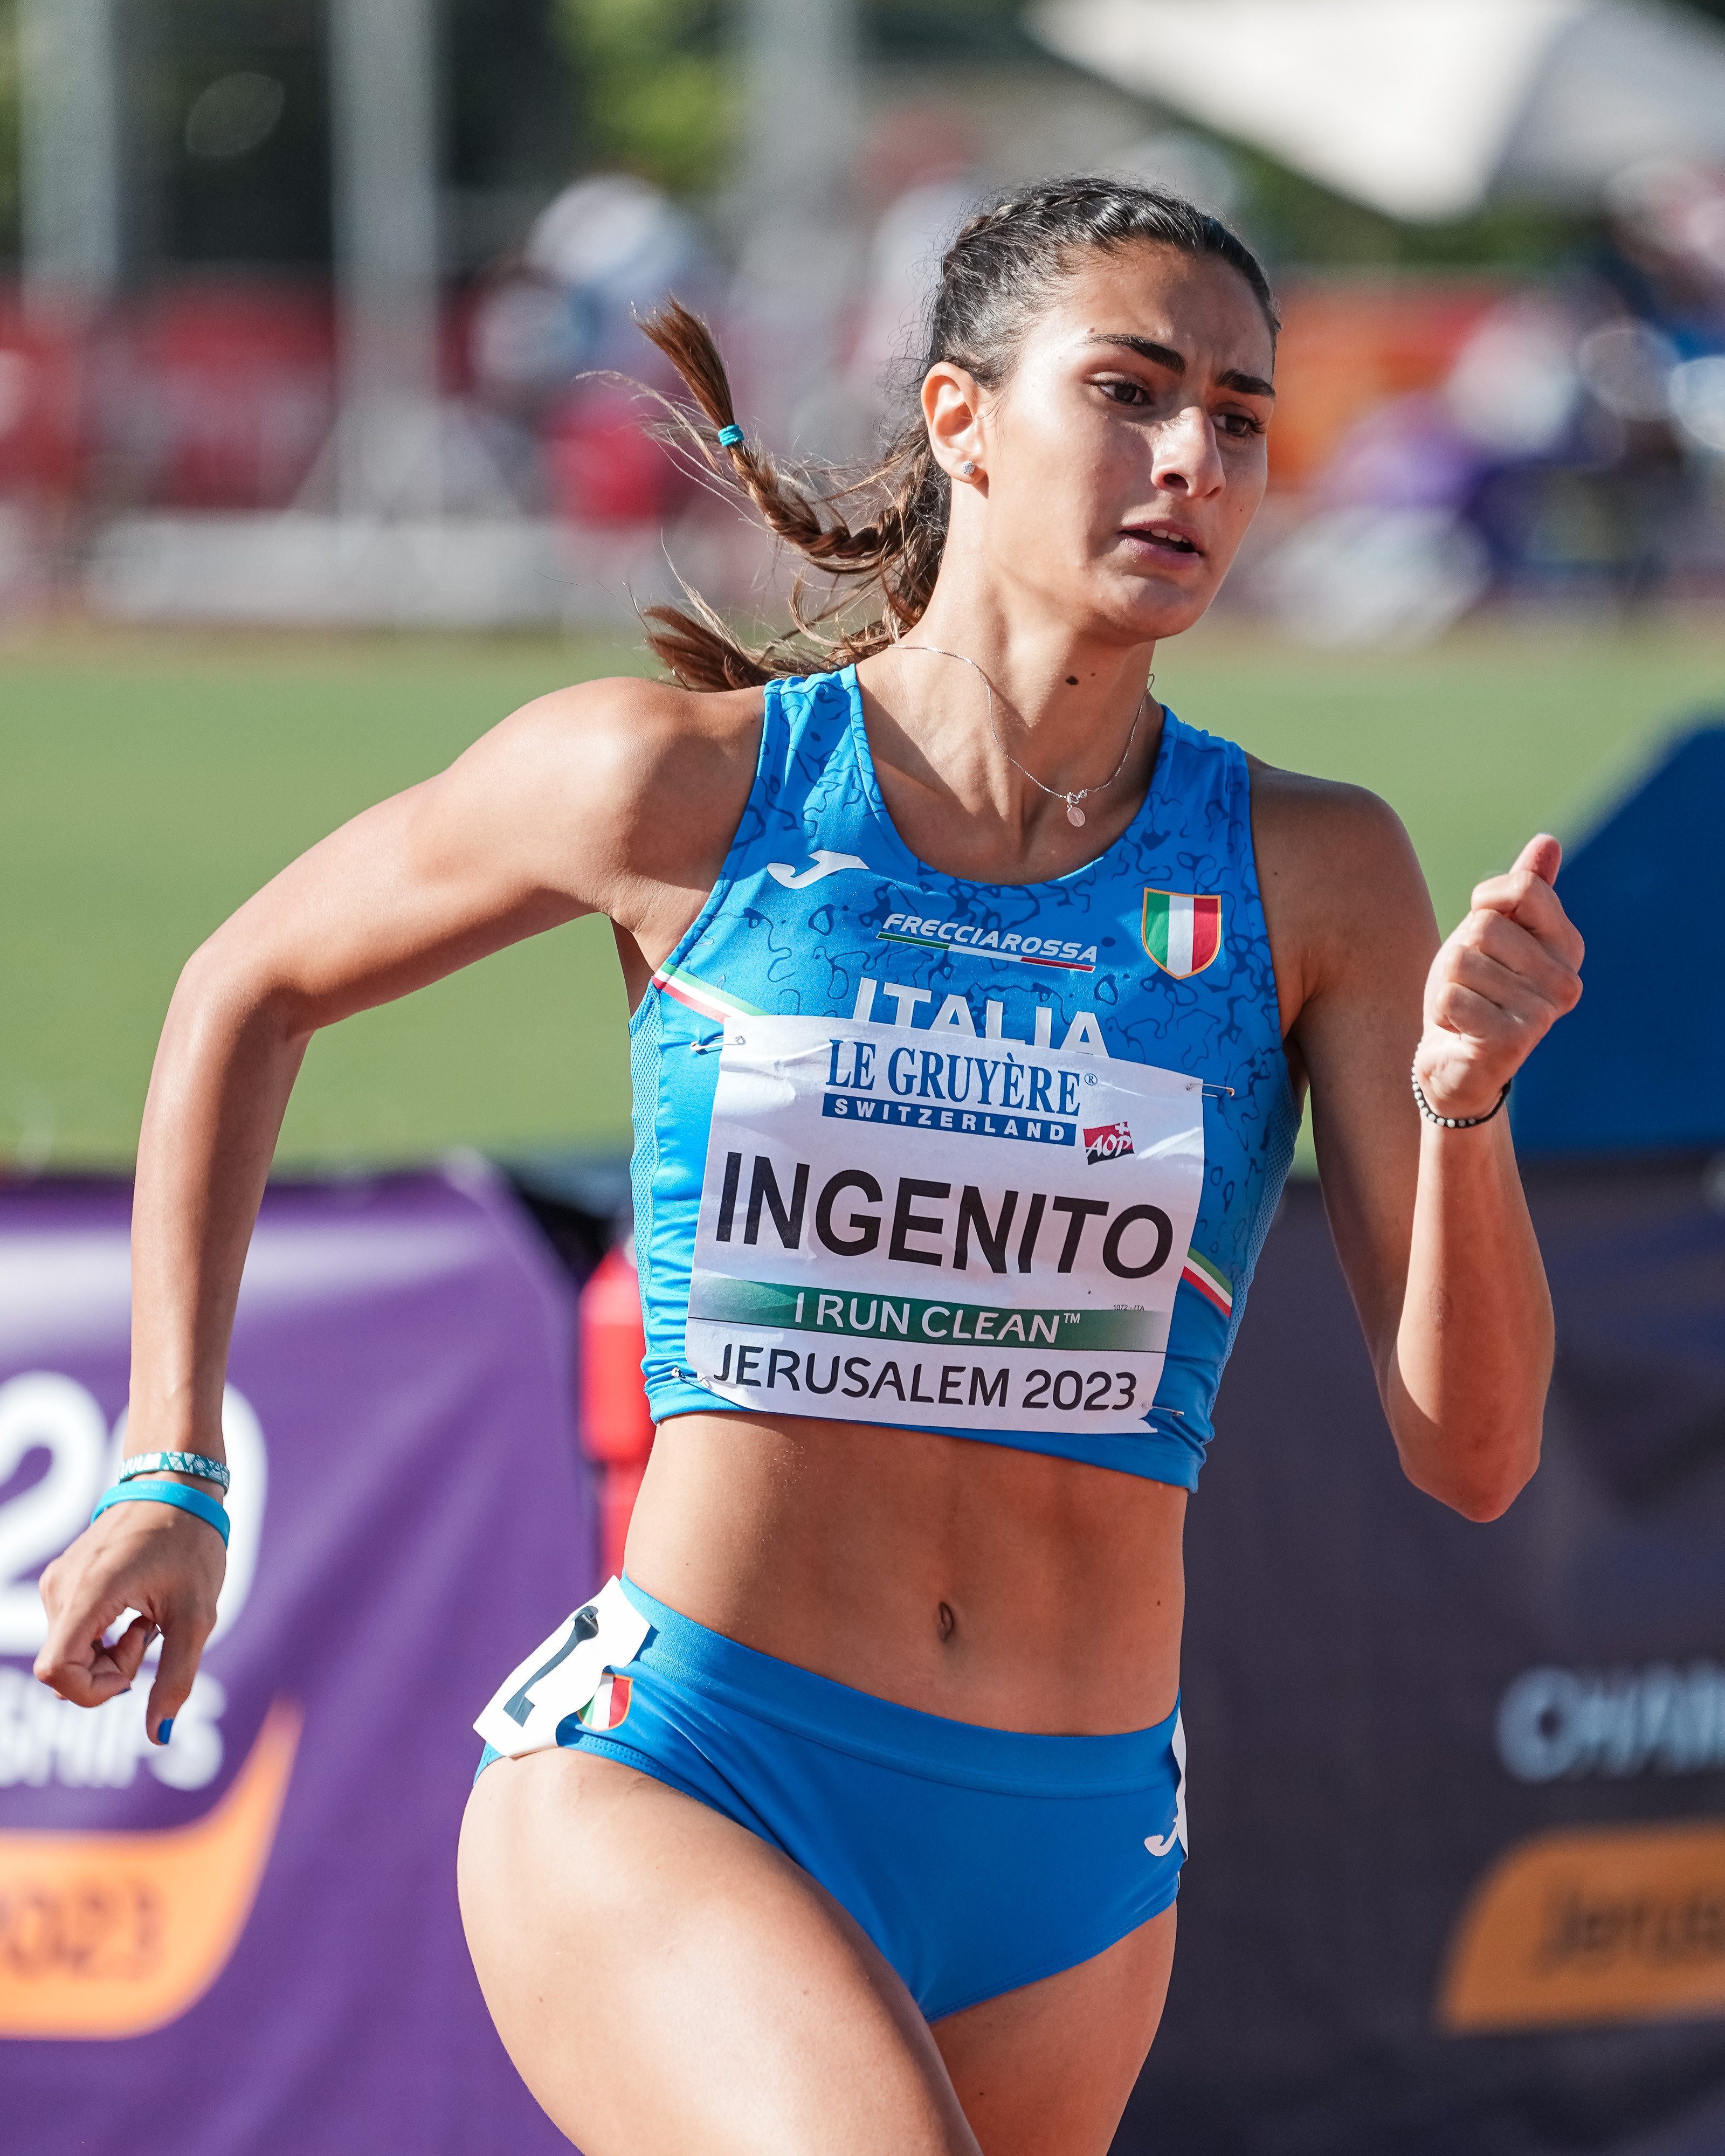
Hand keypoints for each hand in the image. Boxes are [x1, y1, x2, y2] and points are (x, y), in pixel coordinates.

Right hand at [34, 1501, 225, 1745]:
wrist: (177, 1483)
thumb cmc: (192, 1542)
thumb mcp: (197, 1616)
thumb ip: (177, 1677)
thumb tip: (159, 1737)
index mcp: (88, 1592)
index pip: (55, 1672)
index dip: (94, 1689)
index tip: (137, 1665)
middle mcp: (59, 1588)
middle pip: (63, 1669)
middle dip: (109, 1671)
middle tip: (151, 1636)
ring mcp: (56, 1582)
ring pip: (67, 1654)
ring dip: (108, 1655)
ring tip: (147, 1619)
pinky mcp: (61, 1581)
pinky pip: (70, 1634)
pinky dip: (102, 1638)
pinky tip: (134, 1613)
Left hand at [1415, 833, 1582, 1119]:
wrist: (1456, 1063)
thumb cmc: (1475, 991)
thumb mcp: (1493, 933)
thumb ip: (1522, 891)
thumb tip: (1547, 842)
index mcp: (1568, 946)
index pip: (1524, 888)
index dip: (1485, 901)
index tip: (1481, 931)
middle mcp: (1565, 980)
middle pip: (1485, 926)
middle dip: (1461, 952)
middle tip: (1472, 985)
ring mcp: (1543, 1013)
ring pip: (1462, 961)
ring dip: (1449, 984)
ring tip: (1465, 1007)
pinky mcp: (1512, 1041)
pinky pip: (1451, 996)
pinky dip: (1443, 1010)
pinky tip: (1459, 1029)